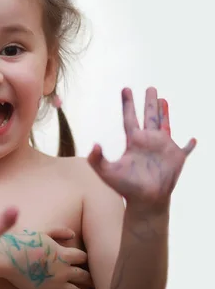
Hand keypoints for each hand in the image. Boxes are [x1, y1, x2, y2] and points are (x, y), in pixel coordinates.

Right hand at [0, 228, 99, 288]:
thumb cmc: (23, 241)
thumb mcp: (43, 231)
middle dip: (92, 280)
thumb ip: (60, 231)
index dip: (84, 259)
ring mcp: (56, 285)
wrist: (8, 256)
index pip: (82, 257)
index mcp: (63, 254)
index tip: (87, 262)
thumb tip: (73, 235)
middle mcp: (64, 271)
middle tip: (100, 286)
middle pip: (84, 276)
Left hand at [88, 87, 195, 211]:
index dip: (127, 103)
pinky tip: (193, 139)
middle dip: (149, 102)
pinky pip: (185, 149)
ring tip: (164, 99)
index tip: (126, 89)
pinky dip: (189, 145)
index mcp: (134, 141)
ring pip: (165, 124)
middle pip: (149, 116)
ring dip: (165, 113)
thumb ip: (97, 159)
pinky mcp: (176, 158)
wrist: (144, 200)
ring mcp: (163, 148)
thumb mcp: (106, 172)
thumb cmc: (125, 187)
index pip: (129, 117)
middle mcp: (148, 141)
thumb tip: (94, 144)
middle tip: (150, 88)